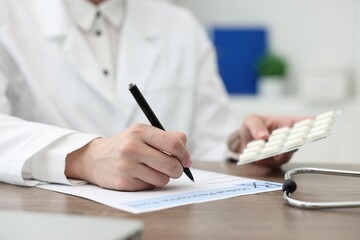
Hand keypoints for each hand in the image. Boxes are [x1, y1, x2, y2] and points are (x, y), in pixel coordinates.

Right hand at [65, 124, 191, 190]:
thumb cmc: (125, 145)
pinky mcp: (124, 182)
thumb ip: (166, 137)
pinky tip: (140, 176)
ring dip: (163, 177)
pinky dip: (149, 183)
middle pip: (171, 164)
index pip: (173, 143)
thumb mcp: (141, 133)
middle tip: (176, 169)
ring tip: (153, 170)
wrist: (94, 158)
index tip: (187, 161)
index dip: (185, 154)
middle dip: (178, 170)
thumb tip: (186, 152)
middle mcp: (132, 147)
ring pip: (162, 179)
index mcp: (140, 131)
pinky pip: (150, 187)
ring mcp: (127, 166)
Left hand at [231, 114, 310, 167]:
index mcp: (287, 122)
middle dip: (298, 140)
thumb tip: (263, 136)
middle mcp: (291, 136)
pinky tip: (258, 158)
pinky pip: (276, 162)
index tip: (315, 123)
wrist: (245, 142)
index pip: (304, 121)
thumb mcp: (250, 120)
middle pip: (300, 139)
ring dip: (279, 152)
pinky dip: (267, 160)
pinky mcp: (279, 160)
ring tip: (271, 153)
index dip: (312, 122)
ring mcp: (286, 150)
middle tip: (291, 141)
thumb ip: (256, 126)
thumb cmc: (252, 126)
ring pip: (288, 152)